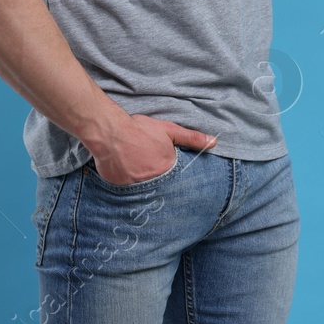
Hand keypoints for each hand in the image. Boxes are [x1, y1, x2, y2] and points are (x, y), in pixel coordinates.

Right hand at [92, 113, 214, 184]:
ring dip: (144, 186)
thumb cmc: (140, 130)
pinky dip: (128, 186)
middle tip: (151, 172)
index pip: (178, 181)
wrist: (109, 132)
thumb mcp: (169, 131)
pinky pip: (127, 193)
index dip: (174, 177)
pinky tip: (127, 176)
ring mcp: (135, 188)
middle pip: (161, 188)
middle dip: (159, 183)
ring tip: (139, 174)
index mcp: (168, 169)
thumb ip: (192, 138)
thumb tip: (214, 142)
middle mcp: (152, 182)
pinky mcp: (119, 189)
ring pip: (144, 191)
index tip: (170, 175)